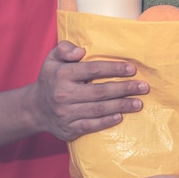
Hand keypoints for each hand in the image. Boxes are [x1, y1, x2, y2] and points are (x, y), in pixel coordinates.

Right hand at [27, 41, 149, 140]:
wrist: (34, 109)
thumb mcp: (52, 59)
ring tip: (139, 103)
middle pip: (100, 91)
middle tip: (143, 87)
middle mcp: (63, 94)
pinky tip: (121, 116)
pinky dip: (107, 122)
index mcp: (62, 74)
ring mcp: (66, 113)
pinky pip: (91, 125)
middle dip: (124, 89)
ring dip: (121, 106)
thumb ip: (65, 48)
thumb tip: (81, 51)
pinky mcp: (68, 128)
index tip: (132, 69)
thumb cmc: (51, 79)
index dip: (114, 69)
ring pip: (98, 109)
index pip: (93, 69)